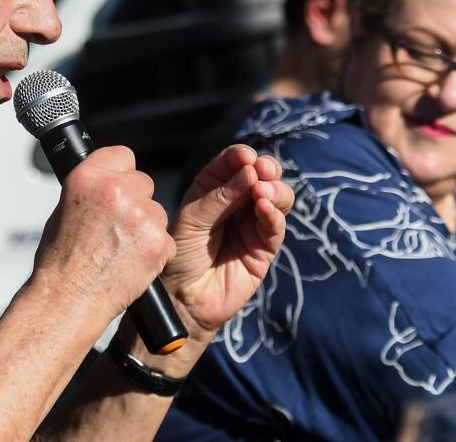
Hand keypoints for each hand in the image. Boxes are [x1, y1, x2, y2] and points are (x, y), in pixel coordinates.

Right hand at [30, 146, 174, 326]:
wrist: (68, 299)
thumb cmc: (61, 262)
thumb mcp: (64, 209)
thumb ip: (92, 189)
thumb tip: (107, 183)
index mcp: (88, 177)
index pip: (122, 155)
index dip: (122, 173)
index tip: (120, 184)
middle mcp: (115, 190)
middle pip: (143, 182)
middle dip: (136, 201)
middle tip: (119, 227)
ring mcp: (140, 215)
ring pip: (156, 211)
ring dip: (146, 227)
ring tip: (121, 250)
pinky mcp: (159, 240)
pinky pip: (166, 238)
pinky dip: (155, 250)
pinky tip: (132, 263)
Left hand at [162, 144, 290, 342]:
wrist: (182, 298)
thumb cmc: (179, 255)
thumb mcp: (192, 219)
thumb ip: (220, 197)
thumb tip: (251, 172)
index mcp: (212, 189)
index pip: (232, 163)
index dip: (241, 156)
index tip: (246, 157)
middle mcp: (235, 203)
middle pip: (260, 176)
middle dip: (265, 168)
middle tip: (262, 171)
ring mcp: (252, 224)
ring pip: (276, 197)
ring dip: (274, 190)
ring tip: (262, 191)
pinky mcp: (264, 248)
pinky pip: (276, 226)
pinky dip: (274, 214)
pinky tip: (264, 207)